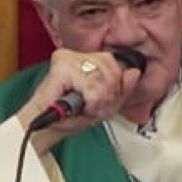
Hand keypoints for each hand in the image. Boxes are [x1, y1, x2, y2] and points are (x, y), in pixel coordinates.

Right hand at [17, 48, 141, 152]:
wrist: (47, 127)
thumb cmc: (71, 116)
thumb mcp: (106, 103)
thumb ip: (123, 88)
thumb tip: (135, 72)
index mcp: (87, 59)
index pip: (114, 63)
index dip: (115, 86)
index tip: (103, 101)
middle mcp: (76, 54)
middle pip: (111, 69)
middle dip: (108, 95)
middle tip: (94, 107)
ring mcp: (67, 57)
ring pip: (102, 79)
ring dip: (98, 102)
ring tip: (87, 108)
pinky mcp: (61, 65)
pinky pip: (91, 86)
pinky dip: (91, 102)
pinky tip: (81, 106)